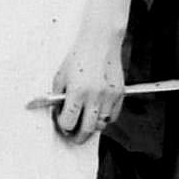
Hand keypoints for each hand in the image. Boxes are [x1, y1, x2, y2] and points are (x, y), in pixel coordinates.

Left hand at [50, 24, 125, 141]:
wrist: (100, 41)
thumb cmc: (78, 56)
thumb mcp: (61, 75)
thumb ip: (59, 97)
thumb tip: (58, 115)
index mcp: (77, 91)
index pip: (69, 122)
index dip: (64, 126)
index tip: (63, 124)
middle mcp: (95, 95)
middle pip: (87, 129)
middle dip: (78, 137)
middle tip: (73, 135)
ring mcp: (109, 95)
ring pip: (102, 124)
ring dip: (92, 126)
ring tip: (85, 121)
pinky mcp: (120, 93)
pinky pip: (113, 116)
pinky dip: (105, 118)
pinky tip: (97, 111)